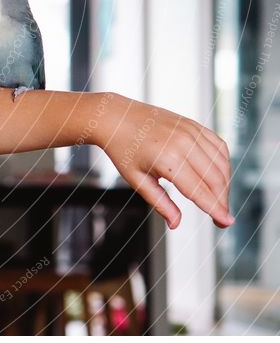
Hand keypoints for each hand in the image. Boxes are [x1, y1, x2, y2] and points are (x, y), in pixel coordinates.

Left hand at [93, 92, 232, 229]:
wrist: (117, 117)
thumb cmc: (123, 149)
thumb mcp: (136, 179)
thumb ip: (159, 202)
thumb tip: (176, 224)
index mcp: (168, 160)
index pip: (200, 191)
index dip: (215, 210)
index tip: (226, 223)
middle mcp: (184, 144)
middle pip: (216, 179)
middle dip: (222, 201)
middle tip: (221, 219)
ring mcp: (191, 131)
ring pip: (221, 163)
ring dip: (225, 184)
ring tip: (217, 200)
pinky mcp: (194, 124)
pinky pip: (219, 146)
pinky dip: (223, 163)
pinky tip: (218, 176)